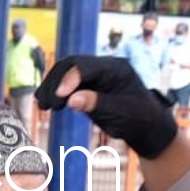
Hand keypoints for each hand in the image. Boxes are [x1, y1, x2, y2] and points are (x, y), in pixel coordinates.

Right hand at [36, 56, 178, 157]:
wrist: (145, 125)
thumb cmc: (138, 118)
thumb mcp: (120, 113)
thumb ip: (96, 104)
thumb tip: (71, 99)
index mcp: (115, 68)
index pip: (85, 66)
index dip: (69, 79)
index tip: (59, 97)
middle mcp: (102, 66)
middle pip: (71, 65)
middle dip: (56, 82)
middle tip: (48, 104)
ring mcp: (94, 74)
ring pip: (64, 72)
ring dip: (51, 86)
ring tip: (44, 105)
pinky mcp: (86, 84)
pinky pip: (66, 82)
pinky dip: (54, 91)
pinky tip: (46, 103)